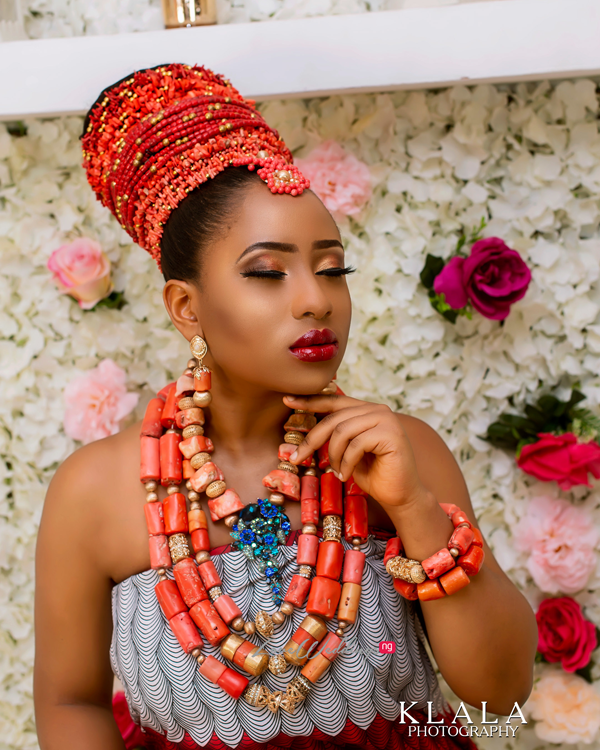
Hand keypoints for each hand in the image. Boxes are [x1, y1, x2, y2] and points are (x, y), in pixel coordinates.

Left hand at [283, 394, 427, 508]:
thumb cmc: (373, 474)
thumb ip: (336, 434)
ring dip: (333, 456)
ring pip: (342, 431)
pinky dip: (346, 463)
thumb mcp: (348, 450)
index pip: (334, 401)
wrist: (400, 495)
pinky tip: (347, 475)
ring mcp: (386, 420)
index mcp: (366, 410)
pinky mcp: (391, 434)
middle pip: (334, 418)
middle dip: (312, 440)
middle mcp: (378, 409)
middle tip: (297, 458)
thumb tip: (308, 427)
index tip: (287, 401)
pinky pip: (356, 445)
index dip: (309, 401)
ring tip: (337, 471)